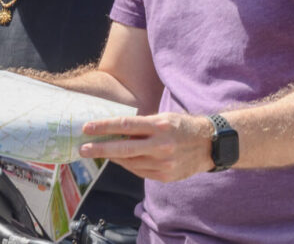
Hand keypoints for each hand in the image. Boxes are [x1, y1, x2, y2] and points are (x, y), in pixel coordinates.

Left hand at [77, 113, 215, 181]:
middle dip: (100, 149)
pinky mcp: (166, 176)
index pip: (126, 125)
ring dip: (112, 158)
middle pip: (124, 148)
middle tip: (82, 149)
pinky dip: (127, 165)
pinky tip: (119, 160)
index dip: (104, 127)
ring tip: (98, 153)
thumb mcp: (164, 118)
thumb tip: (114, 129)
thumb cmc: (182, 127)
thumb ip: (141, 125)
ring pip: (130, 162)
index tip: (87, 128)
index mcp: (160, 126)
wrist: (211, 146)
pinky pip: (139, 171)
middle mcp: (161, 145)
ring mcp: (164, 163)